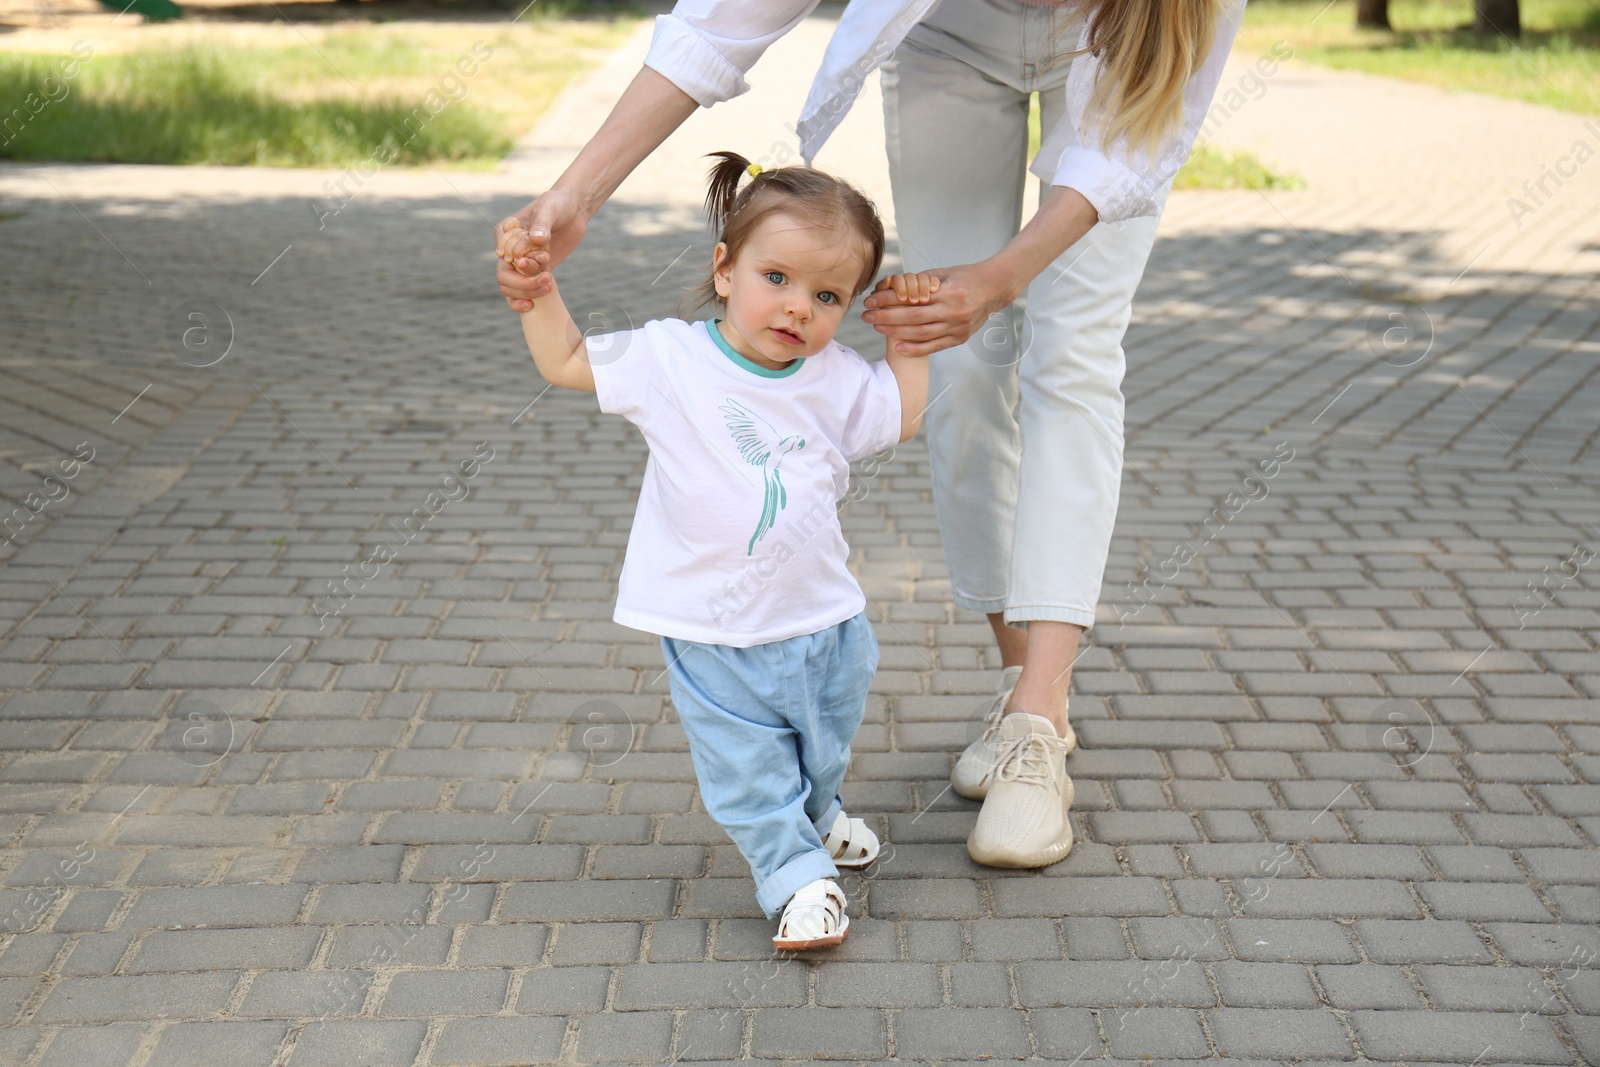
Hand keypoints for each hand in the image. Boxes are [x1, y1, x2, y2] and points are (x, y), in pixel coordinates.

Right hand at [495, 186, 588, 311]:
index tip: (543, 255)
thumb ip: (542, 224)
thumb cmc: (558, 205)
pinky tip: (532, 305)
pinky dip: (521, 301)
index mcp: (506, 232)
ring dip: (527, 292)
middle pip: (503, 275)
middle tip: (547, 280)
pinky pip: (518, 293)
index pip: (503, 253)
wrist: (573, 213)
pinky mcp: (532, 272)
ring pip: (509, 288)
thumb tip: (537, 240)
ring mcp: (519, 263)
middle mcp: (509, 250)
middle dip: (523, 283)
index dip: (520, 260)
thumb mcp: (550, 209)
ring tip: (548, 286)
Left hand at [861, 262, 1009, 356]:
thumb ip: (920, 282)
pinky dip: (915, 349)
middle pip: (912, 318)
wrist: (995, 288)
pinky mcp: (960, 338)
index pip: (911, 299)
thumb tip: (894, 288)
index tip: (871, 301)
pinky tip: (898, 347)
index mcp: (948, 292)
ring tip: (877, 328)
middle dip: (886, 318)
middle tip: (866, 317)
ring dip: (896, 333)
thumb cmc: (966, 277)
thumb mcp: (943, 274)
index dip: (888, 301)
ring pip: (921, 334)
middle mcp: (954, 311)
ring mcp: (958, 327)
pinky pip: (934, 346)